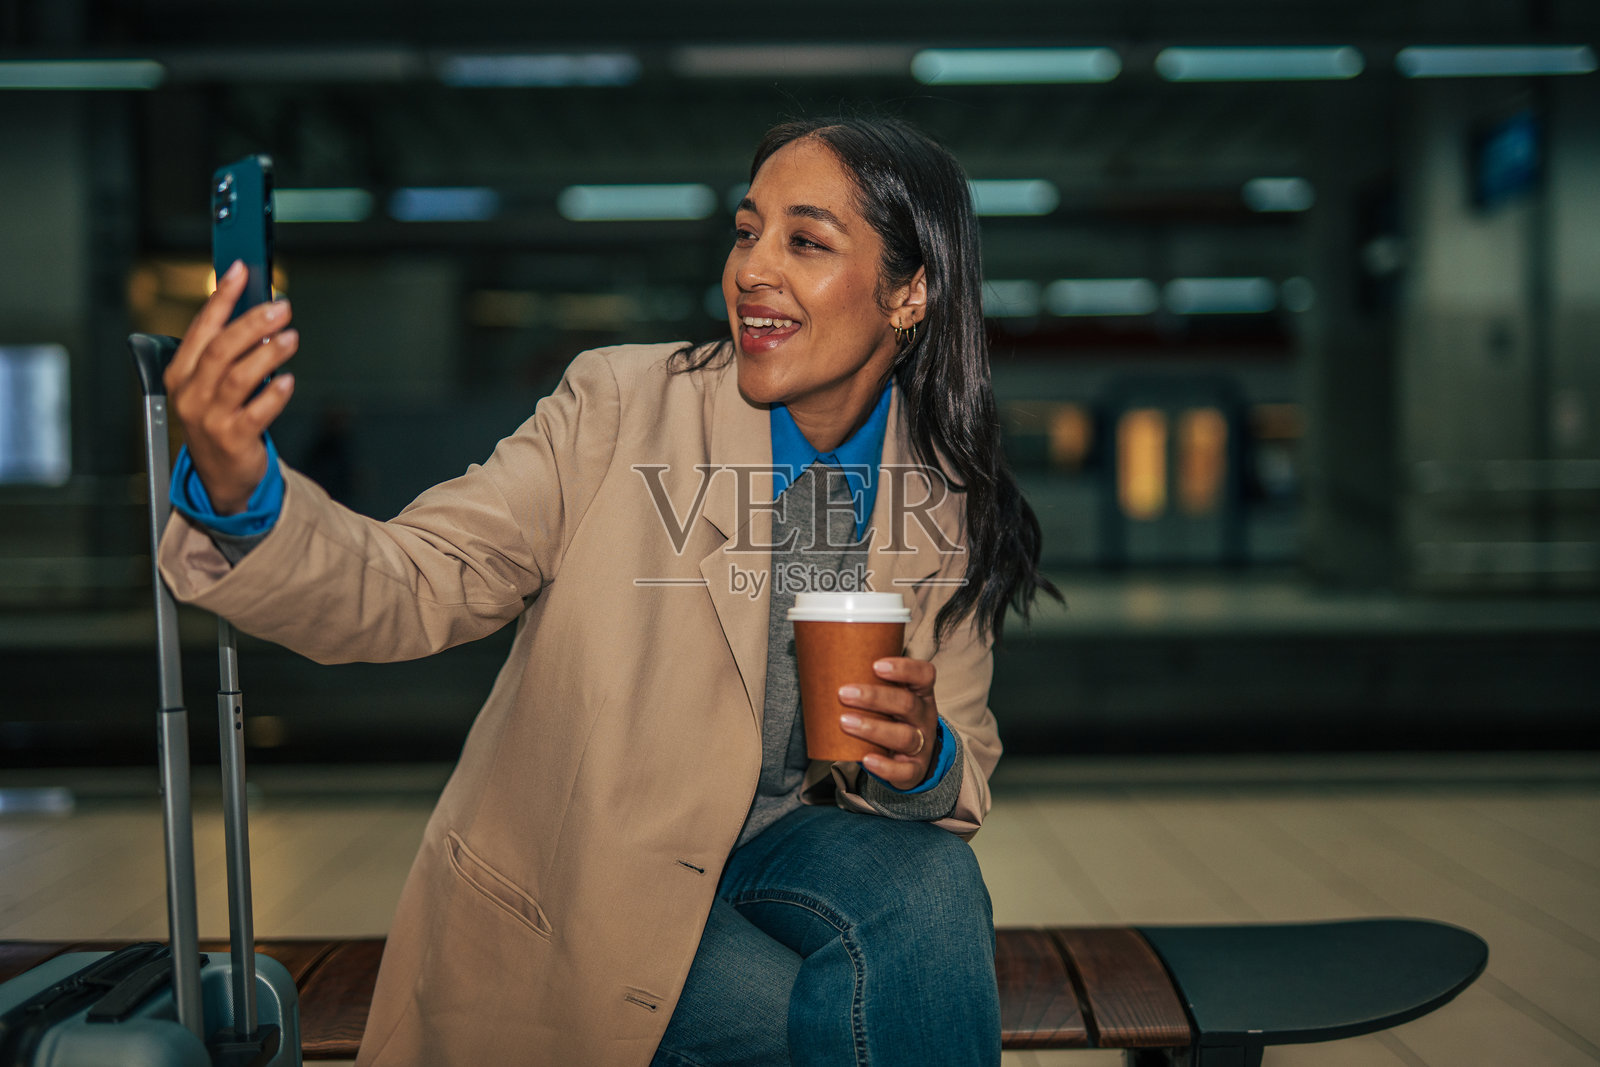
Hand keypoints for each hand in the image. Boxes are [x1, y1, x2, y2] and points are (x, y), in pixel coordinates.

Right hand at [164, 260, 298, 513]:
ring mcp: (209, 417)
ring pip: (238, 377)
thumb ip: (227, 351)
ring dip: (268, 353)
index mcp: (180, 372)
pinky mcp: (232, 439)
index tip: (240, 270)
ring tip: (291, 338)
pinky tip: (288, 380)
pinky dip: (274, 394)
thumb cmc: (220, 418)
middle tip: (282, 308)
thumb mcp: (212, 384)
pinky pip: (256, 412)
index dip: (221, 297)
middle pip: (221, 349)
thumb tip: (258, 312)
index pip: (201, 327)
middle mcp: (190, 393)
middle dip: (252, 323)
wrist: (221, 475)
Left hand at [838, 657, 940, 788]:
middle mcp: (924, 717)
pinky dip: (885, 766)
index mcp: (920, 694)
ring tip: (844, 722)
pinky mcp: (915, 769)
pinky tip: (866, 759)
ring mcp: (922, 744)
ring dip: (873, 728)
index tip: (876, 666)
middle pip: (907, 704)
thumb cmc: (892, 719)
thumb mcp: (891, 699)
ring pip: (904, 737)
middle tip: (844, 693)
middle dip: (874, 697)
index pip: (924, 674)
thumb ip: (870, 684)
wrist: (911, 758)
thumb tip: (826, 666)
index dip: (904, 669)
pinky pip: (905, 770)